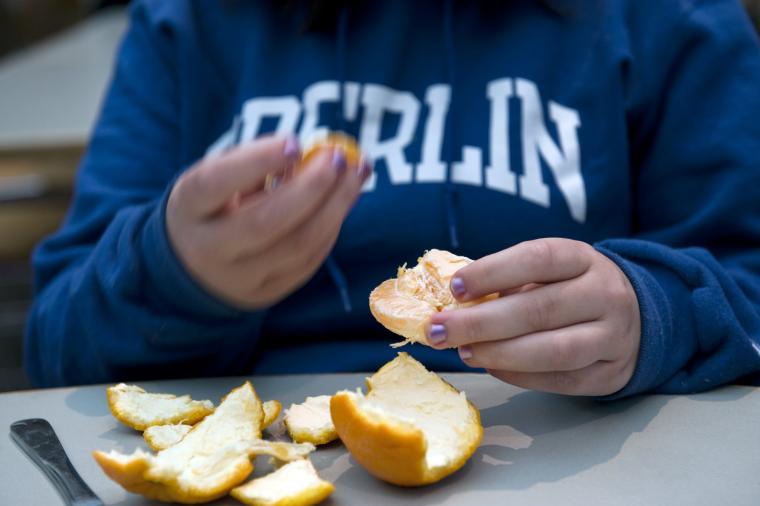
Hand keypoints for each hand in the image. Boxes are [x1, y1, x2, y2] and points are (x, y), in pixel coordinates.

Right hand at [166, 135, 370, 308]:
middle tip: (339, 157)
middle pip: (265, 222)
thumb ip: (256, 162)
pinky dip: (331, 228)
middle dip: (312, 187)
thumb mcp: (216, 178)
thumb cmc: (212, 206)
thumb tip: (315, 155)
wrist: (191, 268)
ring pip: (298, 246)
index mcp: (187, 208)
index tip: (295, 142)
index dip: (257, 161)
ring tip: (356, 174)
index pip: (216, 183)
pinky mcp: (266, 294)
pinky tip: (342, 202)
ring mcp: (238, 279)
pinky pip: (309, 261)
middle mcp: (208, 249)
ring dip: (336, 207)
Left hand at [427, 238, 640, 395]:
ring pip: (554, 350)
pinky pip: (561, 380)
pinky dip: (520, 376)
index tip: (455, 288)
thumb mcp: (550, 271)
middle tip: (438, 330)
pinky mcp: (610, 373)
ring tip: (463, 351)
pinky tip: (491, 366)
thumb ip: (509, 282)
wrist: (636, 316)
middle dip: (481, 322)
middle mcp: (605, 294)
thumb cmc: (572, 289)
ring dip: (500, 353)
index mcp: (583, 259)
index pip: (539, 258)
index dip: (494, 272)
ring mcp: (613, 336)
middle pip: (540, 309)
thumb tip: (453, 302)